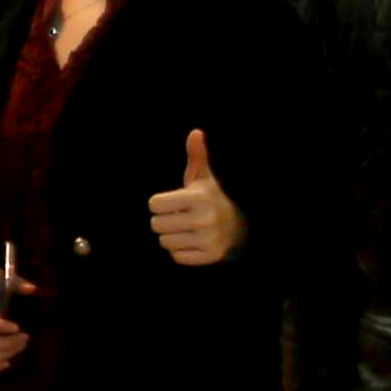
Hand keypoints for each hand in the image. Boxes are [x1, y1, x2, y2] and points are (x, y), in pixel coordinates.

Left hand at [146, 129, 244, 265]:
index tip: (173, 202)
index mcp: (197, 198)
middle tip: (179, 217)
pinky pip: (176, 257)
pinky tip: (192, 241)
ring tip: (185, 229)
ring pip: (164, 242)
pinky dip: (181, 251)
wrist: (237, 225)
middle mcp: (204, 219)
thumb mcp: (202, 177)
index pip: (154, 204)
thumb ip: (196, 155)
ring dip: (171, 236)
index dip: (160, 203)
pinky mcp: (209, 256)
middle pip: (156, 225)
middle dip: (164, 221)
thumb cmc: (209, 198)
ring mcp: (207, 239)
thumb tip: (195, 132)